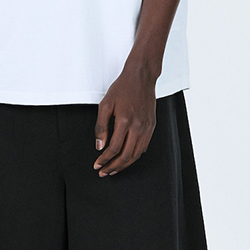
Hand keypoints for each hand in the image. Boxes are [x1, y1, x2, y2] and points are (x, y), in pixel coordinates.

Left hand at [94, 38, 156, 179]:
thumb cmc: (123, 88)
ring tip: (114, 169)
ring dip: (124, 165)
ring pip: (136, 154)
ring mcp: (147, 127)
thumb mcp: (105, 105)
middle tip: (104, 172)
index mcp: (125, 121)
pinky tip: (127, 158)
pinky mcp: (152, 126)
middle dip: (113, 167)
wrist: (141, 77)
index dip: (104, 159)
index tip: (97, 164)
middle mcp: (138, 127)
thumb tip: (99, 145)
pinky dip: (135, 156)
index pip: (114, 148)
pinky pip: (144, 147)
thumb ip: (101, 126)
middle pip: (126, 156)